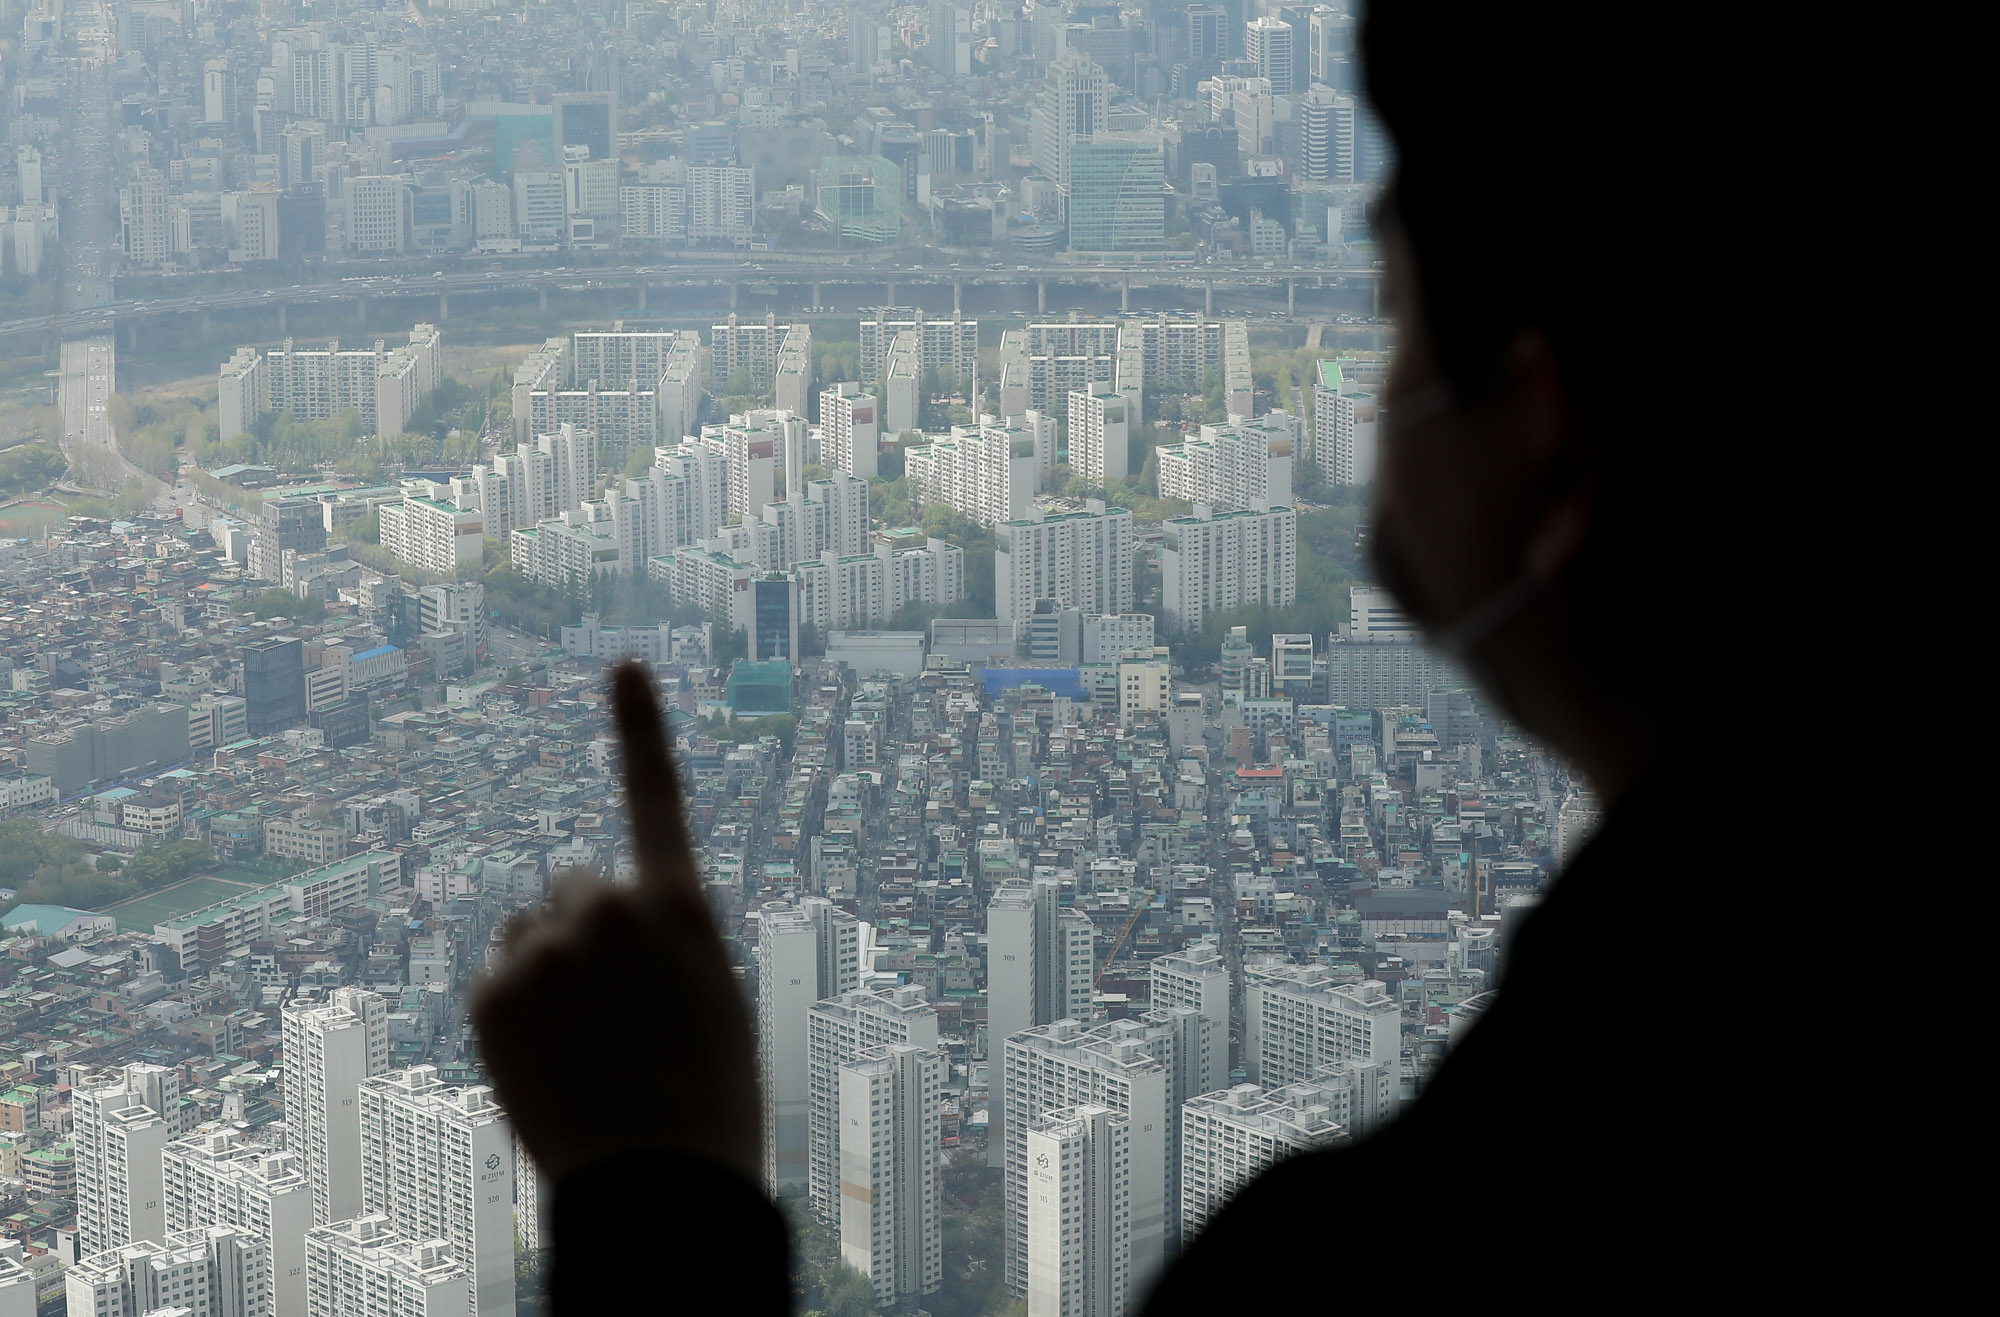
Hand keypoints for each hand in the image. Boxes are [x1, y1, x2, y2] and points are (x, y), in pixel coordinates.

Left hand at [471, 661, 759, 1186]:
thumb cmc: (704, 1101)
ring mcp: (545, 948)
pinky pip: (497, 985)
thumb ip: (662, 943)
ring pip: (529, 936)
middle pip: (573, 890)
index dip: (639, 727)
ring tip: (584, 1049)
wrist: (661, 1184)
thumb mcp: (711, 998)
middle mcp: (609, 908)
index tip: (622, 664)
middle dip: (582, 933)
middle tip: (613, 1013)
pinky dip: (514, 1019)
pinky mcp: (492, 995)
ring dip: (547, 974)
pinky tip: (549, 1067)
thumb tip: (601, 930)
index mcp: (680, 905)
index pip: (656, 795)